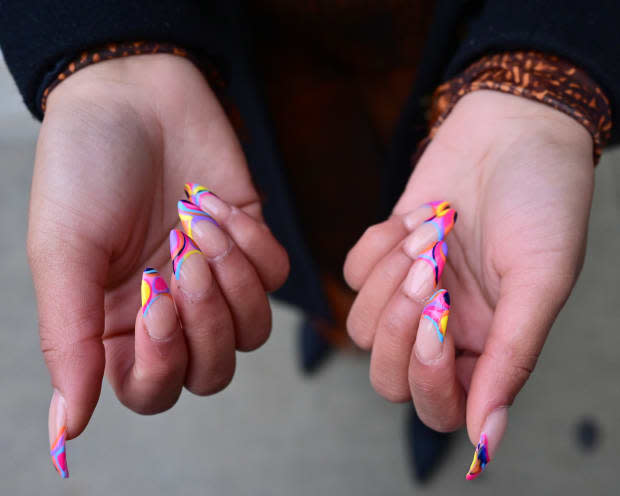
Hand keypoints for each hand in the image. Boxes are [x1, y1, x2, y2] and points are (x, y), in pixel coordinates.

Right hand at [29, 55, 288, 464]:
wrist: (132, 94)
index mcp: (118, 323)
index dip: (163, 365)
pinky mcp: (251, 244)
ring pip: (254, 331)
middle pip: (213, 371)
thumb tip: (70, 428)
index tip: (157, 302)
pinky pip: (275, 275)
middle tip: (183, 262)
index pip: (153, 390)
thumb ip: (69, 341)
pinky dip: (250, 241)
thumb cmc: (85, 170)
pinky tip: (214, 203)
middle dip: (208, 323)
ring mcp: (216, 279)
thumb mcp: (63, 254)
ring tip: (197, 225)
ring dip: (233, 279)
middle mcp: (171, 310)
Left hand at [344, 91, 592, 472]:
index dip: (428, 377)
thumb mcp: (540, 281)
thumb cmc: (542, 201)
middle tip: (432, 269)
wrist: (513, 129)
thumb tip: (487, 440)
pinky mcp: (383, 256)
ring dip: (391, 274)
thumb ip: (512, 360)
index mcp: (487, 347)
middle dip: (399, 325)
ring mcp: (410, 294)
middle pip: (386, 376)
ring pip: (361, 325)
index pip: (439, 406)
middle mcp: (445, 329)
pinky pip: (353, 273)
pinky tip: (418, 216)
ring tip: (433, 231)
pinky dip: (379, 244)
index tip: (440, 317)